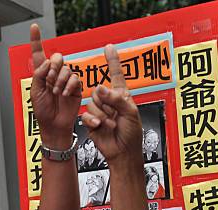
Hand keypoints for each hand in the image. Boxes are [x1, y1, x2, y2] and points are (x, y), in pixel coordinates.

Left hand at [30, 24, 81, 147]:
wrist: (54, 126)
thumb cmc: (43, 112)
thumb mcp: (35, 92)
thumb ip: (39, 74)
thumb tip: (49, 62)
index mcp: (41, 74)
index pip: (38, 53)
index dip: (36, 40)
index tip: (34, 28)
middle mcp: (54, 74)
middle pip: (57, 57)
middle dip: (53, 68)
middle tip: (49, 81)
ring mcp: (65, 80)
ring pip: (66, 68)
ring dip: (60, 80)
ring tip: (56, 93)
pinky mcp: (75, 87)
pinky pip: (74, 78)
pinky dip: (68, 85)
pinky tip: (64, 94)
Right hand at [80, 44, 142, 163]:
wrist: (123, 153)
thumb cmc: (132, 134)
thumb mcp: (130, 113)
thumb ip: (116, 99)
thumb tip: (100, 88)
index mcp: (121, 96)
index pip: (116, 75)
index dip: (112, 61)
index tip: (109, 47)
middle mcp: (109, 102)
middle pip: (99, 91)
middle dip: (107, 104)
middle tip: (116, 116)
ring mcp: (100, 111)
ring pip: (92, 103)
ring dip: (103, 115)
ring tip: (112, 125)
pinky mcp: (91, 122)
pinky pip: (86, 115)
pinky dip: (93, 121)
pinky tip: (100, 126)